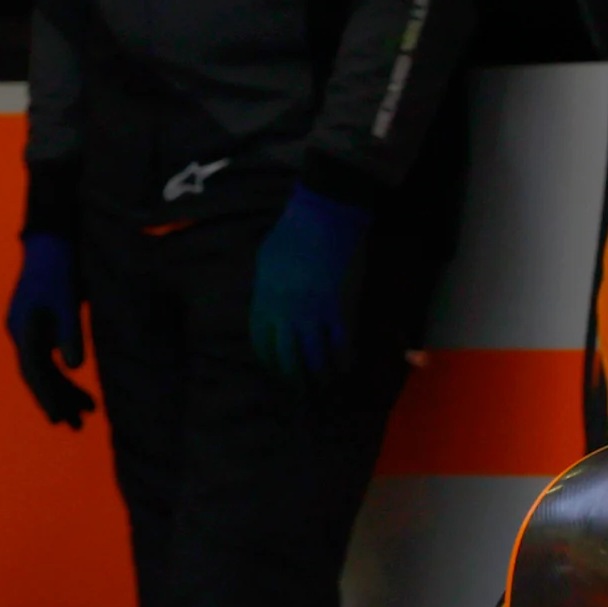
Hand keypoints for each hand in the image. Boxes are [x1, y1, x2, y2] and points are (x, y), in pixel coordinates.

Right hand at [4, 233, 95, 429]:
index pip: (33, 372)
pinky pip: (49, 357)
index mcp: (23, 329)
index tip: (60, 419)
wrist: (51, 241)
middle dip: (57, 400)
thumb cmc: (59, 268)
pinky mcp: (41, 325)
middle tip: (76, 426)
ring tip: (87, 409)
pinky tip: (77, 383)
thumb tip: (74, 366)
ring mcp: (30, 330)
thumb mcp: (66, 301)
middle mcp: (22, 333)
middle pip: (38, 375)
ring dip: (64, 388)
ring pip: (45, 368)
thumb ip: (69, 333)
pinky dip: (64, 372)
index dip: (47, 396)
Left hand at [248, 188, 371, 383]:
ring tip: (323, 386)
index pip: (262, 342)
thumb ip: (265, 290)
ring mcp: (313, 312)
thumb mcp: (265, 263)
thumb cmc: (290, 234)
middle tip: (300, 390)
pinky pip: (341, 341)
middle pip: (286, 356)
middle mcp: (285, 313)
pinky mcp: (339, 307)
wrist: (323, 216)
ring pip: (314, 355)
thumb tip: (268, 307)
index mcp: (264, 301)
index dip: (269, 361)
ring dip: (319, 375)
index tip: (275, 371)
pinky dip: (343, 358)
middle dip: (293, 377)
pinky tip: (345, 368)